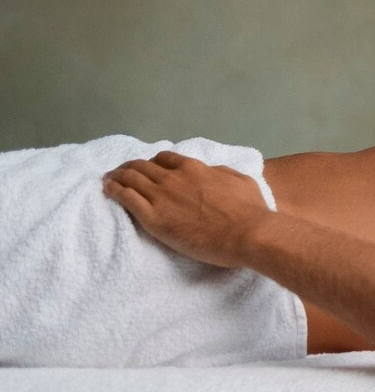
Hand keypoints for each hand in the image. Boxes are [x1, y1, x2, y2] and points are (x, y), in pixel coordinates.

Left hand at [103, 151, 269, 267]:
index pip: (165, 158)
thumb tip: (211, 171)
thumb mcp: (240, 181)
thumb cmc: (249, 210)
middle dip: (129, 167)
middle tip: (120, 172)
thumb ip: (221, 173)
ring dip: (117, 176)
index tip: (148, 168)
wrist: (246, 233)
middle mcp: (174, 177)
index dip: (153, 162)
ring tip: (108, 179)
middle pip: (143, 167)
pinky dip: (114, 191)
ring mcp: (162, 196)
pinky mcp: (152, 217)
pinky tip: (107, 190)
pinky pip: (125, 198)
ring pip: (130, 179)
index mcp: (195, 168)